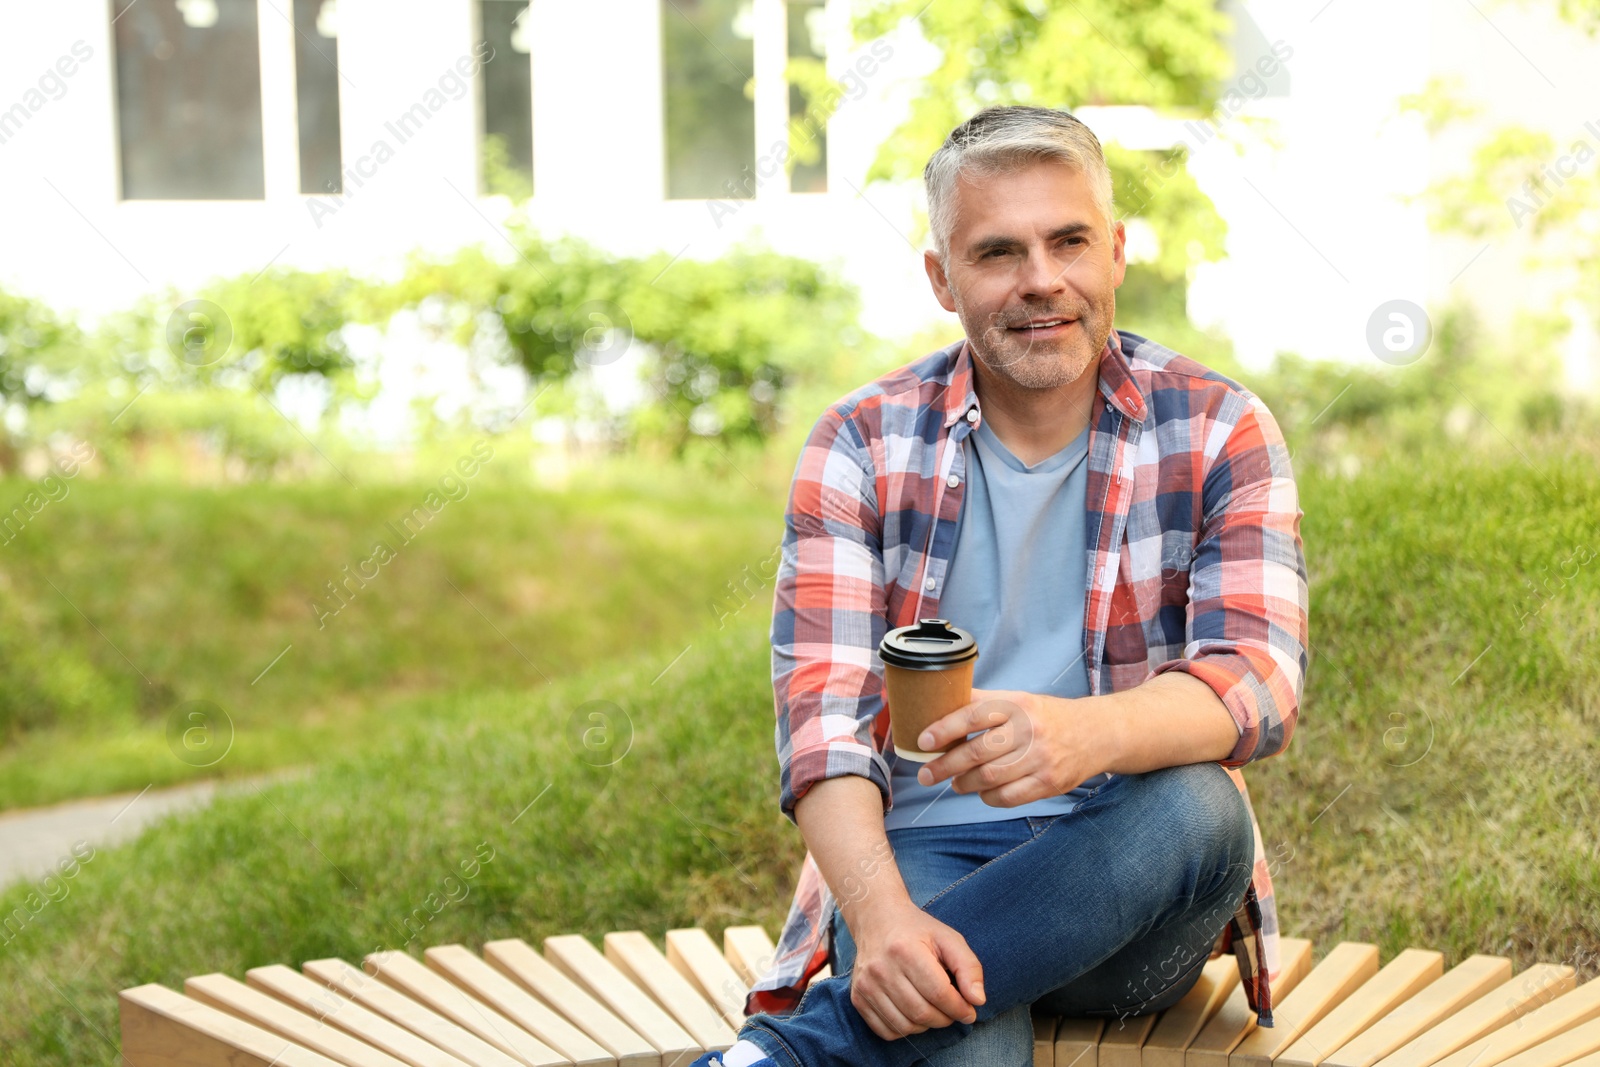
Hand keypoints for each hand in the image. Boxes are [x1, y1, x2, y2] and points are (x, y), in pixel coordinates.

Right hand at [848, 899, 985, 1039]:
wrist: (877, 919)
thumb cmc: (917, 931)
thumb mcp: (948, 938)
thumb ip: (968, 967)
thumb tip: (977, 1000)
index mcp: (905, 950)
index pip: (939, 993)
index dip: (960, 1008)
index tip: (969, 1010)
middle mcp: (881, 969)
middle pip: (922, 1013)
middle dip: (946, 1019)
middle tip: (953, 1011)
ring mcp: (866, 985)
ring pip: (905, 1026)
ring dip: (927, 1026)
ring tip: (935, 1011)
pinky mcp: (857, 998)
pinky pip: (886, 1031)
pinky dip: (906, 1030)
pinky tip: (914, 1014)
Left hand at [913, 688, 1111, 805]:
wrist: (1096, 734)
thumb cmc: (1045, 717)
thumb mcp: (1018, 699)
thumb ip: (983, 702)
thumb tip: (940, 702)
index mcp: (1017, 705)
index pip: (973, 715)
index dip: (944, 729)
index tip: (923, 741)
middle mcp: (1029, 730)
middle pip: (977, 753)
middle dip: (944, 766)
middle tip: (926, 774)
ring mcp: (1041, 759)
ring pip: (989, 778)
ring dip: (963, 784)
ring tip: (954, 783)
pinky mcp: (1049, 783)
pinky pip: (1007, 797)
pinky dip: (987, 797)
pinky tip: (982, 792)